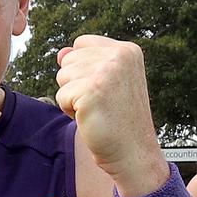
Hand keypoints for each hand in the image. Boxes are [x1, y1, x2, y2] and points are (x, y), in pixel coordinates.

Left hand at [55, 35, 167, 196]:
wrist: (134, 153)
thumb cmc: (120, 121)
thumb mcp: (107, 83)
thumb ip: (85, 62)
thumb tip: (61, 52)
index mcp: (127, 50)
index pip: (81, 43)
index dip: (83, 69)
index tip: (103, 90)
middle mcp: (119, 56)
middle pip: (68, 60)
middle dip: (76, 84)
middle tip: (101, 104)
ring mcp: (106, 72)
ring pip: (62, 77)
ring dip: (72, 98)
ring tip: (96, 110)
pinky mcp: (92, 90)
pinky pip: (61, 96)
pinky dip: (69, 112)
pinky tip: (91, 119)